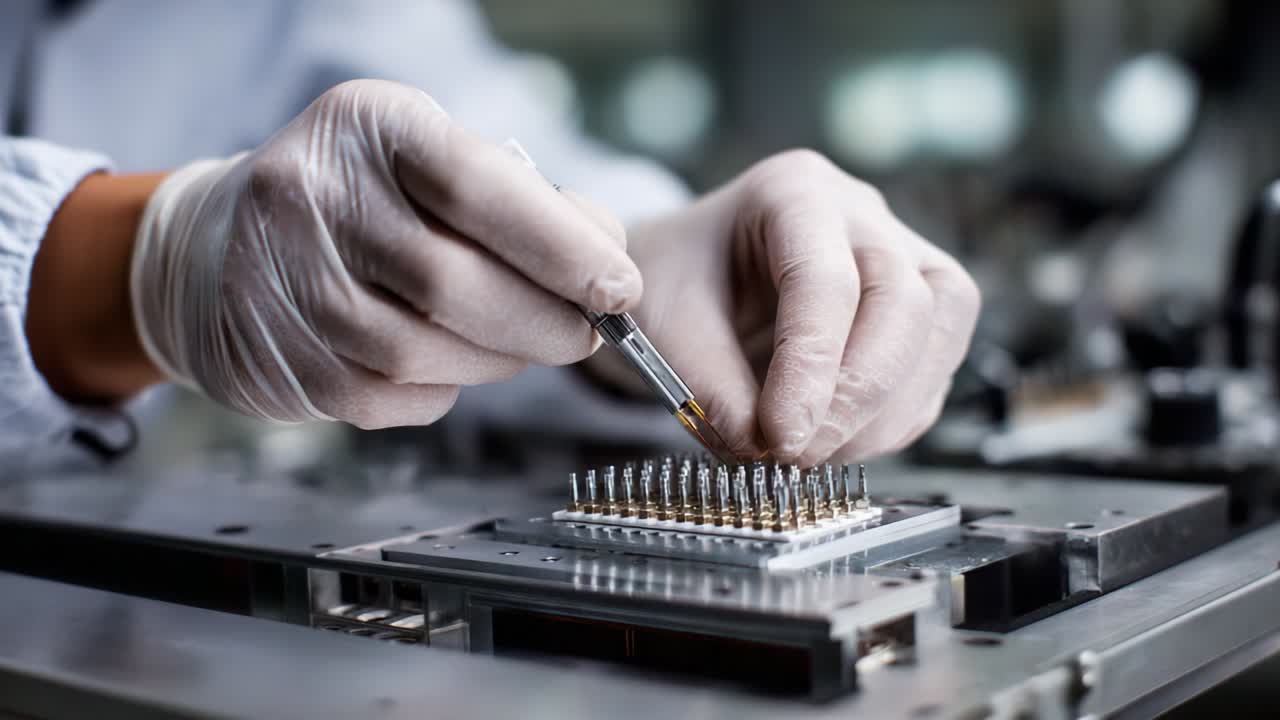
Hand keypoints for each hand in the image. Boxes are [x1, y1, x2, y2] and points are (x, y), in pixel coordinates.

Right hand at [131, 80, 638, 427]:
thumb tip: (605, 266)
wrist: (218, 246)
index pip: (475, 186)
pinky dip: (443, 389)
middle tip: (587, 332)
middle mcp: (311, 197)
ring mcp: (286, 283)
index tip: (619, 286)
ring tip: (522, 343)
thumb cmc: (361, 199)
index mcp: (368, 127)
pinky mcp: (280, 359)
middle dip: (545, 321)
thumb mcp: (431, 160)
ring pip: (424, 351)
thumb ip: (518, 201)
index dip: (560, 246)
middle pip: (453, 283)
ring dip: (499, 360)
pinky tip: (448, 362)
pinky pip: (391, 396)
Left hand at [590, 150, 979, 462]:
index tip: (781, 436)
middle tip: (802, 453)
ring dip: (885, 413)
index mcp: (792, 191)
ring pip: (939, 328)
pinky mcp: (919, 311)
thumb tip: (758, 448)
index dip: (810, 367)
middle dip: (858, 393)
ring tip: (816, 454)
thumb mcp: (666, 326)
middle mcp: (860, 214)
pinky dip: (893, 421)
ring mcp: (901, 256)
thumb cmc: (677, 281)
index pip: (824, 280)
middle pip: (903, 299)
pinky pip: (934, 368)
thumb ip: (710, 387)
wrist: (688, 276)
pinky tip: (840, 443)